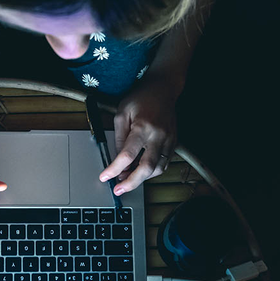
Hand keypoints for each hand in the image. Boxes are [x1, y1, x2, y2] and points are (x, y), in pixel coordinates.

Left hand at [99, 76, 178, 194]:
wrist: (163, 90)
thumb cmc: (140, 99)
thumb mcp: (122, 114)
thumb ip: (119, 137)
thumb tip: (117, 159)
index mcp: (143, 127)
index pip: (127, 155)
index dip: (114, 169)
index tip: (105, 177)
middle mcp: (158, 136)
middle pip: (146, 168)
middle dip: (131, 183)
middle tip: (118, 190)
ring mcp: (169, 141)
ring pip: (157, 169)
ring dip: (141, 178)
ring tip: (126, 179)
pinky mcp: (174, 143)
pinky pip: (164, 164)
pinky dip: (151, 171)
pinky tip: (139, 170)